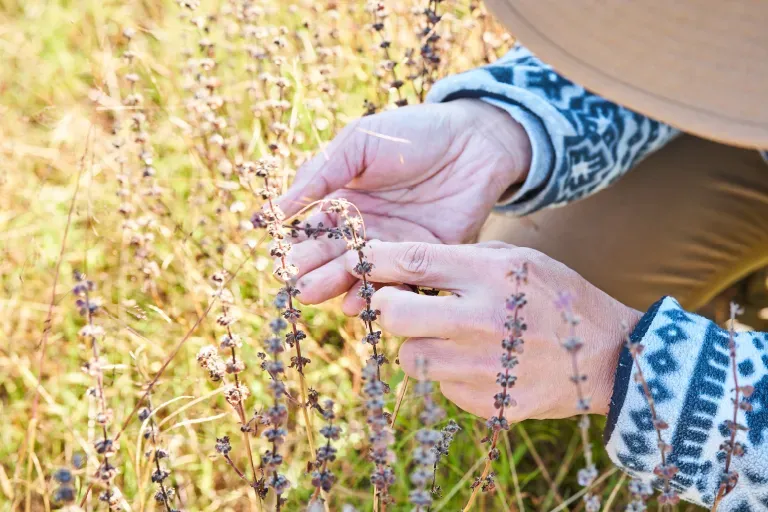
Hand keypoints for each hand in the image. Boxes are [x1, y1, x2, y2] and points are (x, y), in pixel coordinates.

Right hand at [277, 99, 530, 305]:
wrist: (473, 140)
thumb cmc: (411, 133)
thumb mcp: (357, 144)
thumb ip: (319, 176)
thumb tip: (274, 209)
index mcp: (342, 201)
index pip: (312, 230)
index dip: (296, 245)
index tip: (282, 262)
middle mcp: (364, 228)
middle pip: (333, 256)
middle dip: (315, 272)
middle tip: (301, 287)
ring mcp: (394, 244)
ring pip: (361, 271)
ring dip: (341, 285)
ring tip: (325, 296)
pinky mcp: (424, 256)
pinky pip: (400, 279)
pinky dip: (382, 291)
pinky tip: (363, 303)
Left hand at [343, 240, 641, 420]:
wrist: (609, 356)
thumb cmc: (555, 297)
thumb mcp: (516, 260)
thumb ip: (461, 260)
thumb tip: (399, 269)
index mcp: (492, 276)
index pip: (414, 263)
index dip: (375, 262)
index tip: (357, 261)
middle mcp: (484, 321)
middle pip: (396, 316)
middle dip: (388, 308)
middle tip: (402, 305)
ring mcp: (486, 368)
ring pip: (412, 358)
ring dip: (421, 345)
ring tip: (451, 336)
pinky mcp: (489, 403)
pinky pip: (441, 387)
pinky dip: (449, 374)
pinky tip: (479, 362)